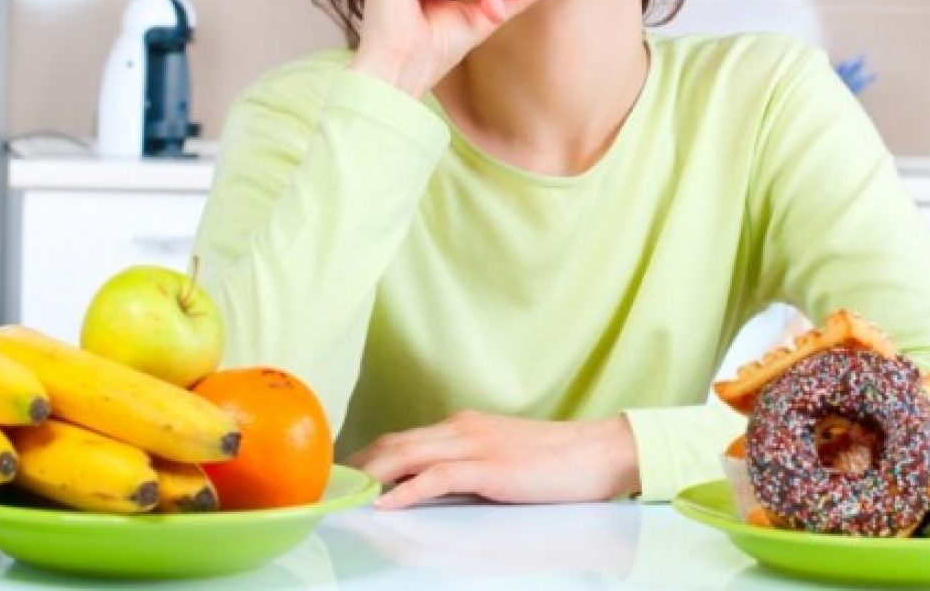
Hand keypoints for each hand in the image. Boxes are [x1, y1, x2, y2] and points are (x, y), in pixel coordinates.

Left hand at [346, 410, 640, 509]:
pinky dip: (405, 491)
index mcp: (466, 425)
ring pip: (407, 455)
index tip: (344, 474)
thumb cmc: (559, 462)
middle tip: (329, 486)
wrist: (600, 452)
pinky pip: (436, 478)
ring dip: (371, 476)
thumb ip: (468, 469)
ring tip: (343, 494)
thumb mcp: (504, 460)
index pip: (404, 438)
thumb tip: (433, 490)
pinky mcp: (489, 468)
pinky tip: (385, 504)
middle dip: (358, 465)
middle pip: (395, 443)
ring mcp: (476, 445)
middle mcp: (463, 428)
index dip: (369, 455)